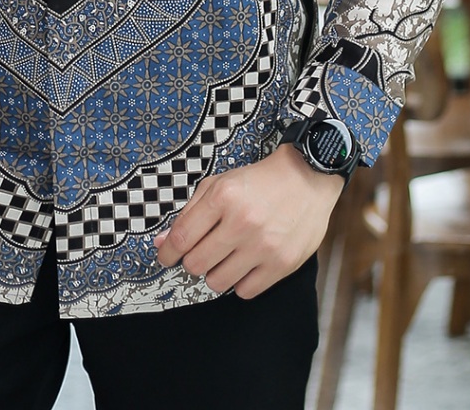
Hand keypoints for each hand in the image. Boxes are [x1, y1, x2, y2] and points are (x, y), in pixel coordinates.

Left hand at [154, 142, 342, 299]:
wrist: (306, 179)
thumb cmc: (258, 181)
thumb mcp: (219, 184)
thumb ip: (189, 213)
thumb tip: (163, 243)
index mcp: (222, 197)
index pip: (182, 238)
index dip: (167, 253)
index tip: (165, 257)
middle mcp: (242, 223)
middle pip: (196, 264)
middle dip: (191, 261)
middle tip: (200, 253)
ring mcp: (264, 246)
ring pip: (218, 282)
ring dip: (214, 273)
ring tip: (224, 258)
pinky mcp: (282, 264)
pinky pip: (245, 291)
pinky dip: (239, 282)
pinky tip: (244, 265)